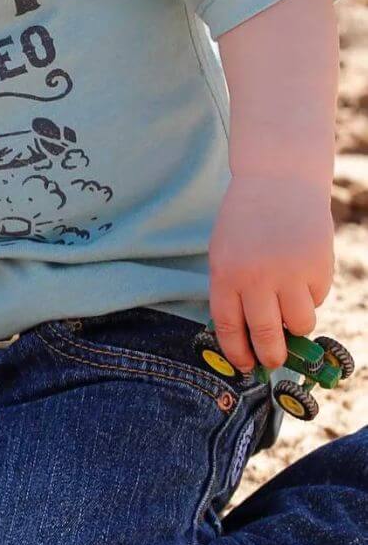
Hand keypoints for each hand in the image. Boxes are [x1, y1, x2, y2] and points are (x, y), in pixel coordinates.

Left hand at [208, 173, 334, 371]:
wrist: (279, 179)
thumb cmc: (246, 219)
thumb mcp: (224, 252)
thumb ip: (232, 290)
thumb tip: (245, 336)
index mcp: (226, 274)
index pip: (230, 328)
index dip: (238, 352)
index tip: (245, 365)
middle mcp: (258, 278)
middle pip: (267, 336)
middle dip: (271, 356)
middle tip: (273, 360)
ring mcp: (291, 273)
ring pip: (300, 324)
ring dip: (296, 324)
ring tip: (289, 303)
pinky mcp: (319, 267)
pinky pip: (316, 298)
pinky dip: (310, 293)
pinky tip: (301, 267)